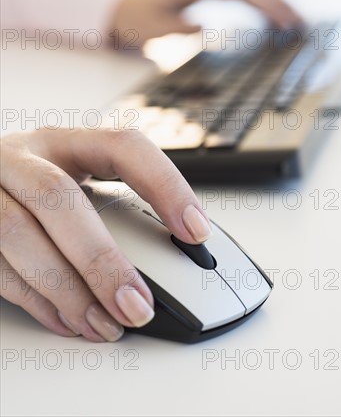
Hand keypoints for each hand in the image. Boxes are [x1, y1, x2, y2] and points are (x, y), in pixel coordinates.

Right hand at [0, 128, 211, 340]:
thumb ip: (113, 207)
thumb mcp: (75, 180)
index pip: (123, 146)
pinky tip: (68, 321)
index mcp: (65, 141)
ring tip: (103, 324)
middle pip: (60, 197)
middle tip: (137, 305)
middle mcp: (22, 157)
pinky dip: (35, 300)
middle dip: (101, 259)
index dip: (165, 185)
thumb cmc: (37, 187)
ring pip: (18, 234)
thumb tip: (172, 255)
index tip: (196, 231)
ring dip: (65, 289)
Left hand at [111, 0, 303, 48]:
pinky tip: (276, 21)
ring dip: (274, 4)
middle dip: (277, 3)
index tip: (282, 21)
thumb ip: (174, 28)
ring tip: (297, 24)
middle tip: (300, 25)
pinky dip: (262, 7)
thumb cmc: (139, 20)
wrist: (128, 12)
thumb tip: (204, 28)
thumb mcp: (151, 28)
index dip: (263, 3)